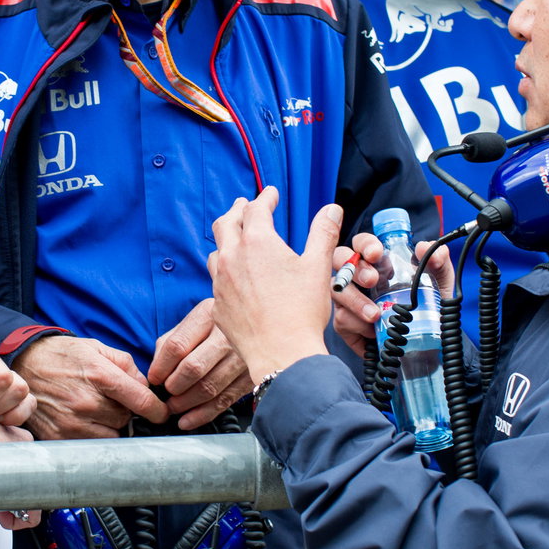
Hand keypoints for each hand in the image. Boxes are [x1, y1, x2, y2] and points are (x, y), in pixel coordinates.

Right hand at [12, 336, 169, 439]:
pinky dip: (92, 434)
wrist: (24, 364)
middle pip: (126, 419)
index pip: (140, 400)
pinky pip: (90, 443)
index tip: (161, 413)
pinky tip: (82, 418)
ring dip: (109, 426)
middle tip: (110, 400)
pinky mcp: (59, 437)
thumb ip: (126, 365)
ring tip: (94, 409)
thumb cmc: (62, 355)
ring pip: (110, 435)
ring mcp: (71, 422)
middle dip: (124, 411)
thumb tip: (145, 386)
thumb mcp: (96, 348)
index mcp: (100, 375)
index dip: (157, 409)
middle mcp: (86, 402)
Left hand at [149, 298, 251, 430]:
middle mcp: (228, 334)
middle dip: (174, 386)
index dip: (161, 367)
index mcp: (208, 315)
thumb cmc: (218, 325)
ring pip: (209, 387)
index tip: (154, 378)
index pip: (177, 346)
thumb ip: (171, 342)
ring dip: (186, 403)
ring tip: (174, 407)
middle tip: (166, 394)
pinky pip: (225, 400)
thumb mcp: (194, 321)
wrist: (258, 321)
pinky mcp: (251, 376)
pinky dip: (203, 414)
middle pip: (193, 368)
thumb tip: (156, 370)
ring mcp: (242, 356)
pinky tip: (189, 420)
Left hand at [206, 188, 333, 381]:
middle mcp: (232, 258)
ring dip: (226, 240)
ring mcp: (220, 283)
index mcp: (257, 242)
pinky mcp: (218, 306)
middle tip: (244, 205)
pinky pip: (216, 281)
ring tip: (234, 238)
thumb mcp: (318, 266)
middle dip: (237, 210)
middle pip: (226, 223)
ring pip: (216, 252)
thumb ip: (323, 233)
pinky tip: (233, 278)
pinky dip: (224, 271)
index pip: (256, 209)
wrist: (282, 354)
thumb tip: (332, 209)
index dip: (265, 198)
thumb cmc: (302, 311)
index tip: (271, 194)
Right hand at [329, 233, 453, 359]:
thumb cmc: (428, 307)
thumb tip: (424, 247)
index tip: (377, 253)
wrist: (428, 343)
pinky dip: (357, 324)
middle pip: (340, 259)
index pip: (362, 243)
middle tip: (372, 280)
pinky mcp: (345, 323)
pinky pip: (341, 319)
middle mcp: (357, 276)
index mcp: (377, 261)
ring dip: (355, 300)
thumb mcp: (440, 283)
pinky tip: (372, 331)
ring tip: (375, 314)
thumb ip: (438, 261)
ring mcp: (348, 299)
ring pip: (337, 290)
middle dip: (355, 268)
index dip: (365, 244)